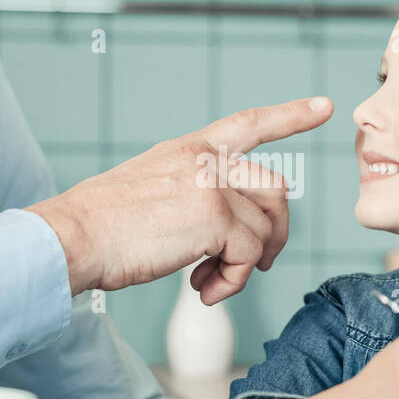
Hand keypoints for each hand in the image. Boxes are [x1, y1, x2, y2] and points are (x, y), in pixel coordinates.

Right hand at [28, 97, 332, 303]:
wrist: (74, 237)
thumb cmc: (102, 227)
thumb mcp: (152, 191)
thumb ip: (193, 195)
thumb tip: (225, 233)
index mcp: (190, 150)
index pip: (249, 123)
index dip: (289, 116)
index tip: (324, 106)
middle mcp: (206, 160)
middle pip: (276, 190)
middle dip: (275, 233)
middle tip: (255, 265)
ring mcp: (212, 184)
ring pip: (265, 228)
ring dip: (247, 266)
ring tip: (212, 283)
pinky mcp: (214, 217)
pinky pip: (249, 257)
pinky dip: (232, 282)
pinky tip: (204, 291)